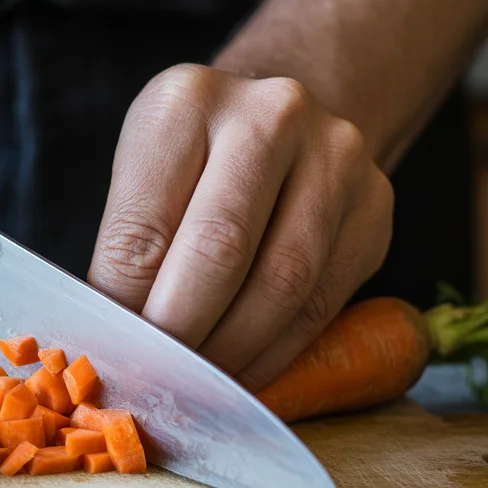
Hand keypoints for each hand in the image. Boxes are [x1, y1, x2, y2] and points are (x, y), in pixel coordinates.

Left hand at [88, 65, 392, 391]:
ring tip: (197, 386)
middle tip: (156, 382)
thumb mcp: (144, 175)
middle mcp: (271, 114)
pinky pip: (321, 302)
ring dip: (232, 352)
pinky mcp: (374, 206)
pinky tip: (243, 372)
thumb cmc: (194, 161)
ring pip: (281, 284)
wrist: (282, 119)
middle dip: (181, 334)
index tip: (114, 358)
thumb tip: (113, 347)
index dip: (124, 309)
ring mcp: (335, 156)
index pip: (144, 229)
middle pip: (219, 252)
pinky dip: (275, 352)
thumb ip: (128, 251)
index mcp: (187, 101)